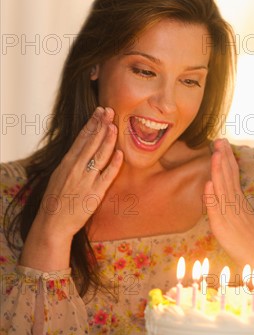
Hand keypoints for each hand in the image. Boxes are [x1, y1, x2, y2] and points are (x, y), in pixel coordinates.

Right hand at [19, 107, 122, 269]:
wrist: (53, 223)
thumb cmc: (56, 200)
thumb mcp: (59, 176)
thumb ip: (71, 163)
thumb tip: (82, 150)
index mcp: (66, 163)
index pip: (81, 139)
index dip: (92, 124)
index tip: (99, 111)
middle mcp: (76, 169)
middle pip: (91, 143)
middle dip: (101, 125)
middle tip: (110, 111)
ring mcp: (86, 181)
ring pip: (99, 156)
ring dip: (108, 140)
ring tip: (114, 126)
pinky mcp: (94, 194)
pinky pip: (107, 176)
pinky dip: (113, 164)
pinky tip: (120, 154)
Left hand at [204, 139, 253, 272]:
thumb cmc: (249, 241)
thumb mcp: (239, 218)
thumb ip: (228, 202)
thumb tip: (213, 185)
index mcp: (239, 201)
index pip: (233, 175)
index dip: (227, 159)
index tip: (223, 143)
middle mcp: (236, 205)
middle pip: (229, 178)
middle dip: (224, 158)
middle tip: (220, 140)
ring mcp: (230, 215)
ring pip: (224, 189)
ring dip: (219, 171)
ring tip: (216, 154)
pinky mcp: (224, 228)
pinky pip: (217, 211)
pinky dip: (213, 197)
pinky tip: (209, 184)